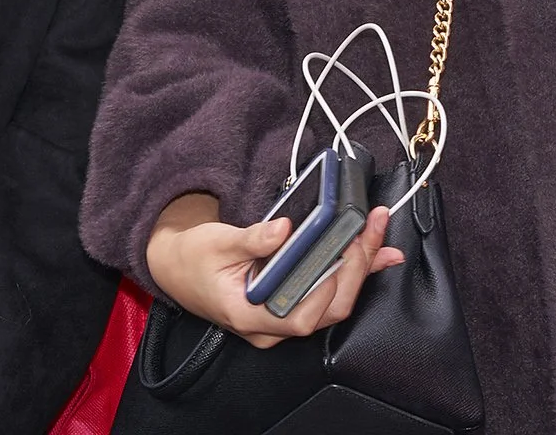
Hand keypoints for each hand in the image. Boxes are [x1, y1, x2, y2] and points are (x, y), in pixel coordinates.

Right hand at [145, 192, 403, 350]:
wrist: (177, 269)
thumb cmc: (193, 260)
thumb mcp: (216, 243)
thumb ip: (252, 239)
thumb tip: (283, 229)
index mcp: (249, 316)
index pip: (299, 317)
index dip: (324, 290)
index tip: (341, 255)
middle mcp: (270, 326)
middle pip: (325, 310)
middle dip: (354, 270)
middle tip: (369, 232)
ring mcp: (281, 319)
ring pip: (331, 304)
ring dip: (358, 268)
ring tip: (378, 236)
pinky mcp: (290, 305)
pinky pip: (326, 294)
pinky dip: (350, 271)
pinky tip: (372, 253)